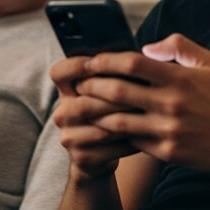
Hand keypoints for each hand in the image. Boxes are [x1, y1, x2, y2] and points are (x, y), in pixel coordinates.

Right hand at [50, 55, 141, 179]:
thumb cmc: (111, 112)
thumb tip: (145, 52)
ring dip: (128, 118)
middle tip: (144, 91)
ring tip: (150, 112)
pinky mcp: (82, 157)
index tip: (102, 62)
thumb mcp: (106, 90)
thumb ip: (116, 72)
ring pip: (101, 125)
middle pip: (85, 102)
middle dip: (116, 97)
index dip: (78, 66)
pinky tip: (149, 133)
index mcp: (66, 91)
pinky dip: (132, 139)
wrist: (102, 156)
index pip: (59, 73)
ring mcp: (70, 137)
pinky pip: (110, 147)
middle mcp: (63, 113)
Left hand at [70, 33, 209, 171]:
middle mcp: (173, 103)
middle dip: (93, 86)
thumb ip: (179, 47)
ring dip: (97, 114)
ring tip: (84, 108)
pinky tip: (104, 129)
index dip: (106, 61)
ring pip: (119, 121)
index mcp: (180, 78)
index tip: (91, 61)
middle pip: (118, 91)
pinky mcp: (169, 152)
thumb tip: (148, 46)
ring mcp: (170, 130)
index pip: (133, 64)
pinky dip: (116, 135)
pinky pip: (133, 141)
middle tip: (80, 84)